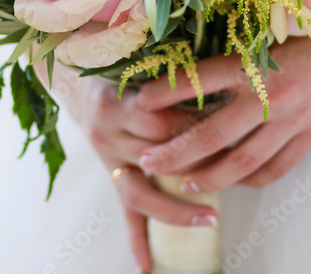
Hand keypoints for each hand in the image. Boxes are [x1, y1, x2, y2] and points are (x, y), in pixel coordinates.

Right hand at [66, 77, 220, 271]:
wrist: (74, 76)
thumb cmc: (118, 62)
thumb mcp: (137, 58)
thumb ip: (170, 70)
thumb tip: (220, 78)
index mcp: (116, 100)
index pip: (160, 120)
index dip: (195, 125)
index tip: (229, 125)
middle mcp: (108, 132)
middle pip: (157, 156)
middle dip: (197, 163)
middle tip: (235, 166)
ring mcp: (107, 158)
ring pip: (143, 190)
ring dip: (177, 207)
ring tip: (211, 219)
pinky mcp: (110, 175)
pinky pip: (124, 211)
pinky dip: (137, 240)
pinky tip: (147, 266)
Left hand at [135, 0, 310, 192]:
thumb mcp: (286, 9)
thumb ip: (247, 26)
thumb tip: (204, 26)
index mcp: (263, 59)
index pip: (202, 80)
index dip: (167, 92)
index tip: (138, 99)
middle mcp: (276, 95)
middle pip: (214, 134)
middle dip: (176, 151)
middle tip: (146, 159)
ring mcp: (298, 120)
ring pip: (244, 161)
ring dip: (209, 175)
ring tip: (182, 181)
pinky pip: (279, 166)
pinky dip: (253, 177)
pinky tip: (236, 180)